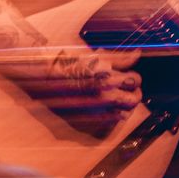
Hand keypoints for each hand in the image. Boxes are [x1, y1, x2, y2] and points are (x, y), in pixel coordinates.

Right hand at [26, 49, 143, 134]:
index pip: (135, 81)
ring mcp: (95, 111)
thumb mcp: (95, 55)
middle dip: (134, 93)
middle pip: (134, 100)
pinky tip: (108, 109)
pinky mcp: (85, 120)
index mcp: (109, 77)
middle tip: (129, 89)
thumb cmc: (67, 62)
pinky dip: (112, 116)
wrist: (41, 75)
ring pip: (124, 113)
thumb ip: (120, 57)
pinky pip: (108, 123)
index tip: (130, 77)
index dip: (134, 78)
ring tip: (119, 98)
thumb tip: (137, 54)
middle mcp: (105, 96)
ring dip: (125, 106)